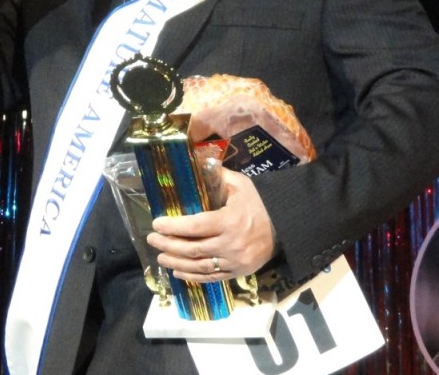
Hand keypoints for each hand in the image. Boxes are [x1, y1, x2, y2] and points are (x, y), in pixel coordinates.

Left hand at [146, 168, 276, 282]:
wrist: (286, 225)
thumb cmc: (259, 202)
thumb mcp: (240, 184)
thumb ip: (217, 175)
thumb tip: (194, 161)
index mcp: (229, 221)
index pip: (195, 226)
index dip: (173, 227)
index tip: (156, 223)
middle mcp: (231, 244)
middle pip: (193, 249)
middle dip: (168, 244)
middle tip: (152, 239)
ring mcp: (235, 262)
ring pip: (199, 266)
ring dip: (176, 263)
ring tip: (160, 257)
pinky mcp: (239, 272)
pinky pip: (212, 278)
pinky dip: (193, 276)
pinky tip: (178, 272)